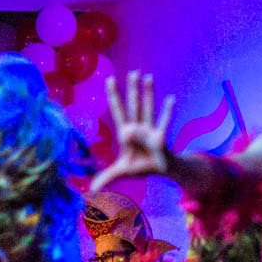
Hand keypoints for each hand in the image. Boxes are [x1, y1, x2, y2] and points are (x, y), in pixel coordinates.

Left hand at [91, 71, 175, 191]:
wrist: (161, 171)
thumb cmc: (141, 167)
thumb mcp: (121, 172)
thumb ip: (106, 178)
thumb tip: (91, 190)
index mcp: (126, 133)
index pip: (118, 111)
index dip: (113, 96)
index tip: (110, 79)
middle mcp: (137, 128)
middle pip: (133, 105)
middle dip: (132, 90)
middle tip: (132, 71)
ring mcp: (149, 131)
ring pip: (147, 109)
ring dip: (148, 94)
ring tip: (148, 77)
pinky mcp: (160, 139)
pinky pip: (162, 124)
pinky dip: (166, 112)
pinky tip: (170, 99)